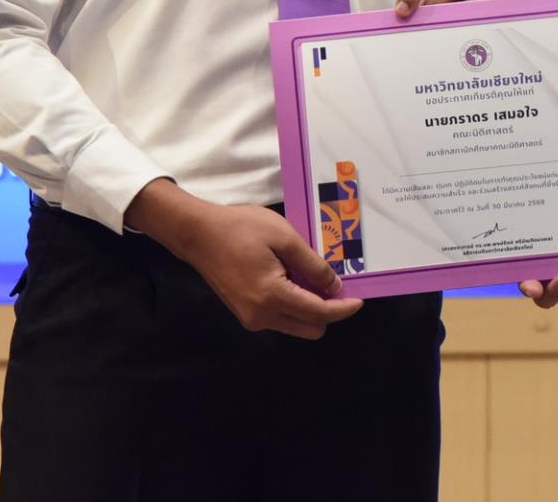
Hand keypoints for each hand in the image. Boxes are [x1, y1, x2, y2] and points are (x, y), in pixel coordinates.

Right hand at [151, 193, 363, 339]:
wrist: (198, 234)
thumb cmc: (241, 229)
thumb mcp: (284, 237)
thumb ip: (312, 265)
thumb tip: (334, 287)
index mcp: (273, 297)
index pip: (319, 314)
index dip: (343, 309)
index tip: (360, 300)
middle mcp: (262, 317)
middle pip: (310, 328)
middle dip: (328, 311)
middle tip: (335, 284)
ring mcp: (251, 318)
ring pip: (295, 325)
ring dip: (310, 308)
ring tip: (312, 277)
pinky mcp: (245, 313)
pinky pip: (280, 317)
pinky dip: (294, 304)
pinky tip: (294, 279)